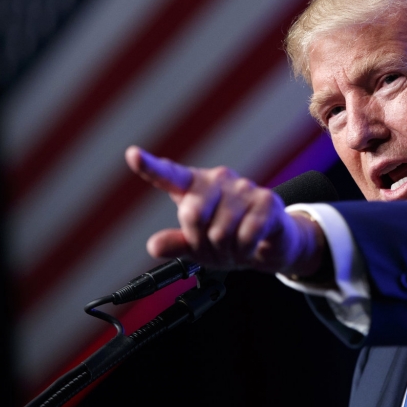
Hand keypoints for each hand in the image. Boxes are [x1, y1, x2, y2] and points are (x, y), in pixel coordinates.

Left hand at [125, 146, 326, 275]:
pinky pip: (246, 236)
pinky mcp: (266, 200)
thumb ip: (176, 244)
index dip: (149, 166)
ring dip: (226, 252)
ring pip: (220, 232)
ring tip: (235, 248)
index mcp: (196, 187)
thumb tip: (154, 246)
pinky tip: (252, 245)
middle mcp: (218, 180)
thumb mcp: (198, 246)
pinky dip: (246, 251)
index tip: (132, 154)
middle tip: (215, 249)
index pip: (170, 175)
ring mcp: (244, 187)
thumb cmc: (231, 239)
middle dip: (201, 243)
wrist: (273, 243)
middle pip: (192, 215)